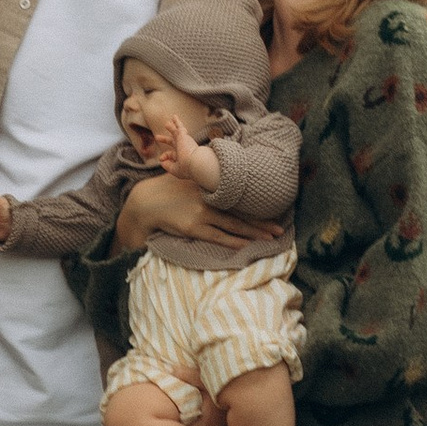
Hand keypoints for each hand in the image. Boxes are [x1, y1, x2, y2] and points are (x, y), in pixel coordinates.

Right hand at [115, 173, 281, 257]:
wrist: (147, 202)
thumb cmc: (168, 191)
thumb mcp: (189, 180)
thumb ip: (205, 183)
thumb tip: (220, 186)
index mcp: (210, 187)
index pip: (238, 198)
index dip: (256, 206)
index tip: (273, 210)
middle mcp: (210, 199)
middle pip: (241, 213)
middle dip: (261, 222)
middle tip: (279, 229)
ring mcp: (203, 214)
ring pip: (233, 225)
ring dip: (253, 233)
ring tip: (269, 239)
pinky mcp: (194, 228)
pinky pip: (218, 236)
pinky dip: (233, 241)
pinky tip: (245, 245)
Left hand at [146, 107, 219, 189]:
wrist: (196, 162)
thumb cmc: (187, 168)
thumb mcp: (175, 169)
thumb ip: (168, 165)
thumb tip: (161, 160)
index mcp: (183, 157)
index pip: (171, 154)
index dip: (165, 156)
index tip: (161, 158)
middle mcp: (184, 149)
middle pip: (173, 142)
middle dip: (165, 140)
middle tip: (157, 137)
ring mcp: (184, 142)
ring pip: (177, 132)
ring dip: (172, 127)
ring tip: (166, 123)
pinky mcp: (183, 136)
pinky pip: (180, 127)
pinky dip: (177, 122)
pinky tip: (173, 117)